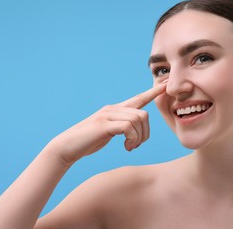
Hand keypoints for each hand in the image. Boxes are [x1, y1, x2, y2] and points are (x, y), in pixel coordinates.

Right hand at [48, 83, 166, 165]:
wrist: (66, 147)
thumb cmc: (88, 142)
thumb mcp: (109, 132)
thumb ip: (122, 127)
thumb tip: (135, 129)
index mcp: (116, 110)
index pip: (139, 98)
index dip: (153, 92)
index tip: (166, 85)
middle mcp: (113, 109)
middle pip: (143, 114)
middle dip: (145, 133)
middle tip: (136, 146)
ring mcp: (108, 115)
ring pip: (138, 120)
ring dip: (138, 138)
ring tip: (130, 147)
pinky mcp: (103, 124)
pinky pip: (129, 127)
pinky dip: (132, 139)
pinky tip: (126, 147)